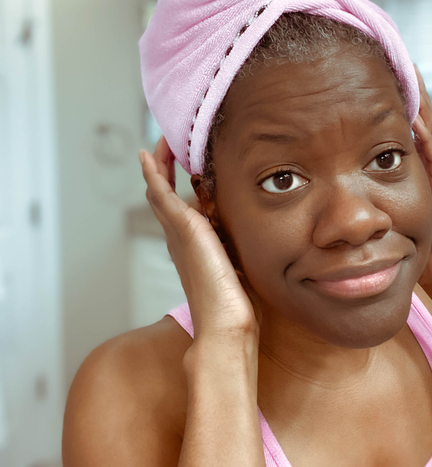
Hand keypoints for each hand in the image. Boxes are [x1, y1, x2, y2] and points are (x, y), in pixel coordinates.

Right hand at [139, 136, 258, 343]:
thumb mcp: (238, 268)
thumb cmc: (234, 305)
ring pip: (157, 191)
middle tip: (166, 146)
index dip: (177, 187)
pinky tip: (149, 155)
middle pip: (162, 197)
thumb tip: (248, 243)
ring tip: (160, 143)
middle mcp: (179, 239)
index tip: (185, 168)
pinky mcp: (183, 228)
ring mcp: (177, 233)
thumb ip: (236, 250)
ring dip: (157, 165)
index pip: (179, 210)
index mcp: (191, 247)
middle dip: (163, 170)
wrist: (226, 323)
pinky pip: (160, 193)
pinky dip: (152, 173)